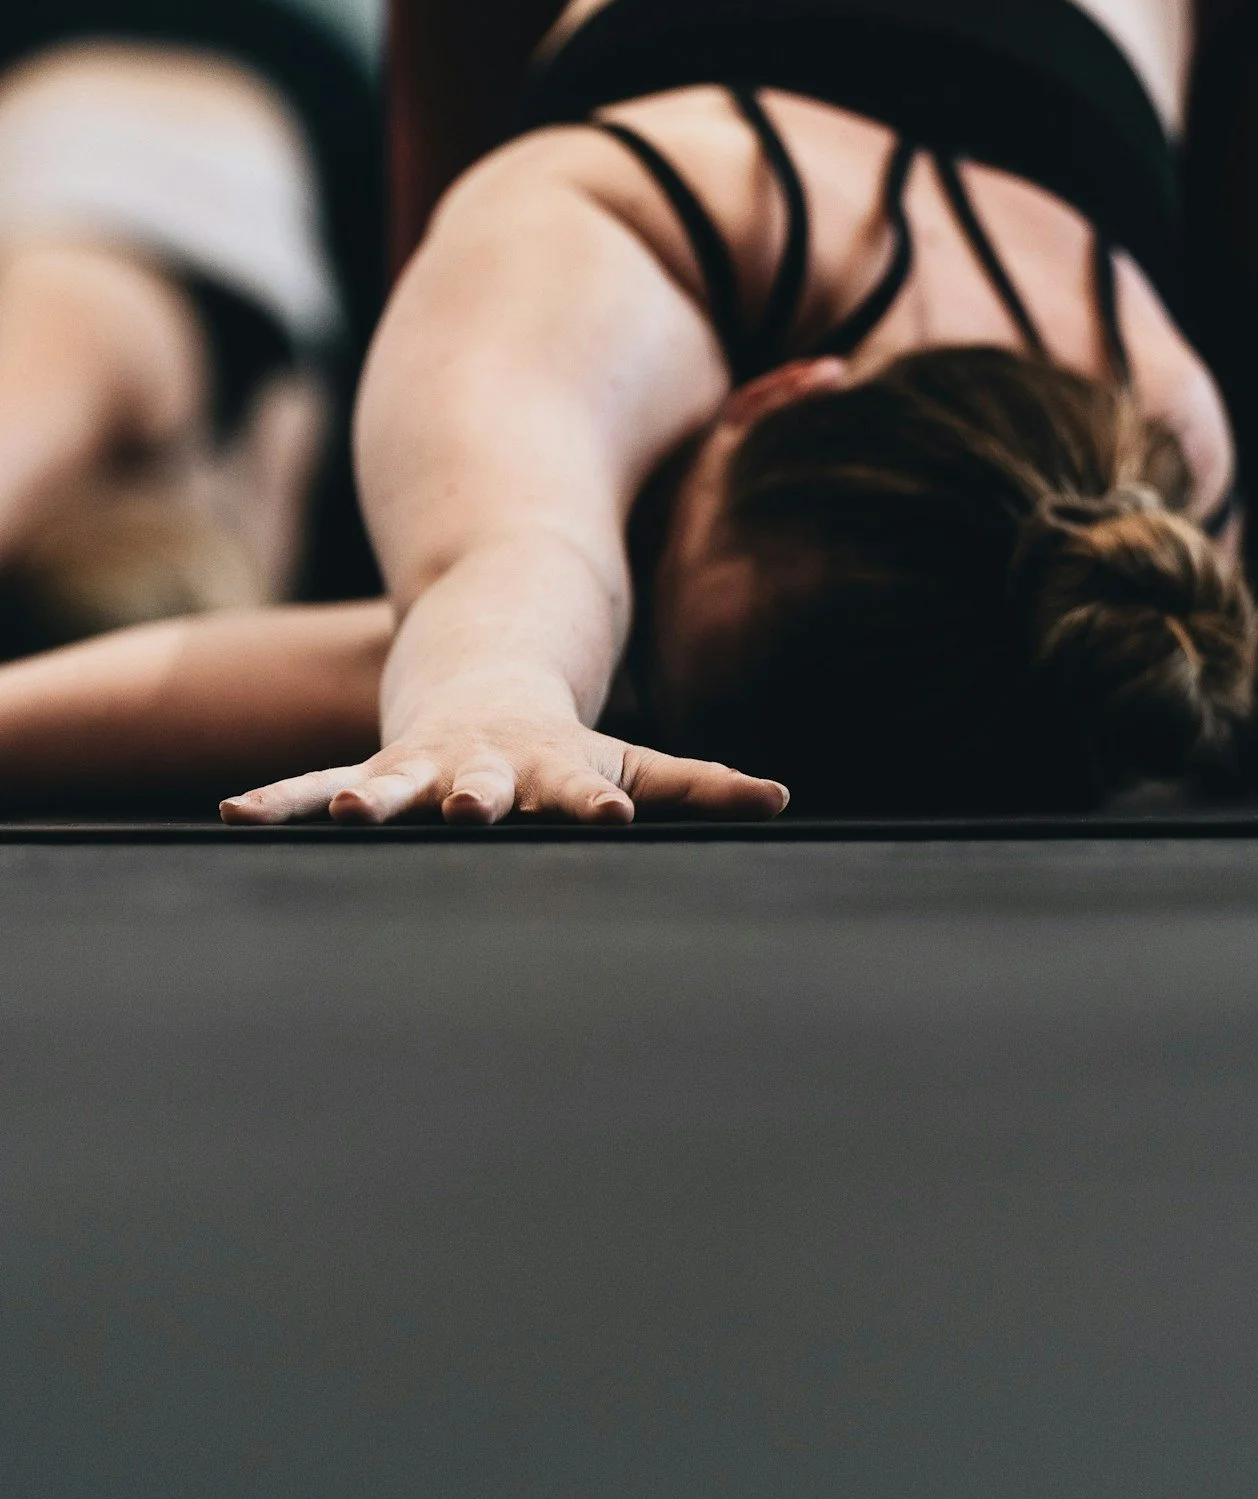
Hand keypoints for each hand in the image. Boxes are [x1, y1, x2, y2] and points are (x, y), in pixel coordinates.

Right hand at [219, 713, 787, 825]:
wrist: (485, 680)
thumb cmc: (572, 747)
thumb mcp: (641, 759)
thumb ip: (704, 785)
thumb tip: (784, 799)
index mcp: (554, 771)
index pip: (583, 789)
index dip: (597, 801)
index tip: (610, 816)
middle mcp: (483, 770)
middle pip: (479, 787)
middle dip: (470, 801)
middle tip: (464, 812)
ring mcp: (421, 770)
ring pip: (389, 785)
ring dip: (368, 800)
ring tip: (338, 812)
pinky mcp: (371, 774)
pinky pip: (312, 789)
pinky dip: (278, 802)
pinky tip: (231, 817)